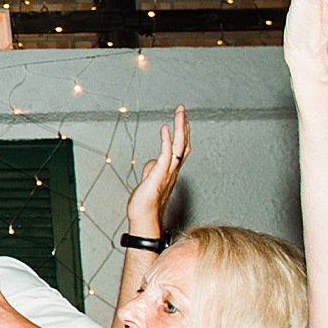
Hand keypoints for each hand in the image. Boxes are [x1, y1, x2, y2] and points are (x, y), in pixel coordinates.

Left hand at [126, 107, 188, 234]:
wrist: (143, 218)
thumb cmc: (145, 203)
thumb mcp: (148, 181)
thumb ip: (152, 169)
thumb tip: (152, 161)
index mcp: (171, 170)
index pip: (181, 148)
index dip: (182, 133)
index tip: (181, 118)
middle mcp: (173, 170)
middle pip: (184, 144)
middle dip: (183, 125)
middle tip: (182, 109)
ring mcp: (168, 172)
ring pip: (180, 147)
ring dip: (180, 128)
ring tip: (179, 113)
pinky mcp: (160, 175)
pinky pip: (166, 155)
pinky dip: (166, 141)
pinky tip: (164, 129)